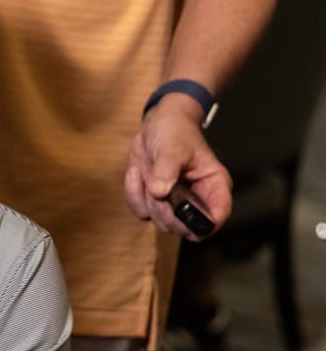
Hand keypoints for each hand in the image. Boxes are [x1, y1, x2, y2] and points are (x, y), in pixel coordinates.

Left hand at [124, 94, 232, 240]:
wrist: (157, 123)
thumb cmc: (175, 131)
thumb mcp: (172, 147)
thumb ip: (167, 171)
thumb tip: (160, 193)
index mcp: (213, 185)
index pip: (217, 216)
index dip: (202, 224)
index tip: (180, 214)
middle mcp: (198, 198)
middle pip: (185, 227)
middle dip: (165, 210)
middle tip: (155, 186)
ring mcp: (175, 201)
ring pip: (161, 222)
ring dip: (147, 200)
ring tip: (147, 171)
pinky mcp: (156, 199)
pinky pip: (142, 211)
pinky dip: (134, 194)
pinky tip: (137, 172)